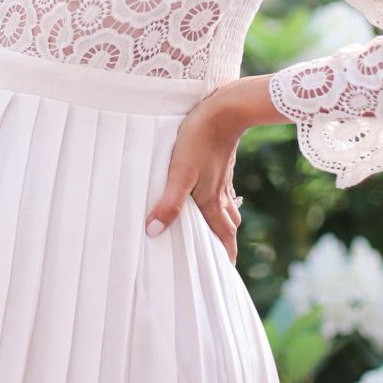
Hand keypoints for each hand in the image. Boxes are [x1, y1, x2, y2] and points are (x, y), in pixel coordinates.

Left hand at [143, 90, 243, 264]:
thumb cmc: (199, 140)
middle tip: (223, 257)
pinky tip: (215, 193)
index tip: (227, 272)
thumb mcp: (180, 173)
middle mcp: (221, 193)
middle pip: (229, 224)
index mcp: (212, 200)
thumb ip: (169, 203)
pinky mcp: (222, 162)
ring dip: (226, 222)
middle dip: (227, 242)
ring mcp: (224, 177)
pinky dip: (222, 201)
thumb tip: (154, 231)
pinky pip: (225, 190)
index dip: (225, 254)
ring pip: (229, 207)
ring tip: (221, 231)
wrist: (225, 110)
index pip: (223, 235)